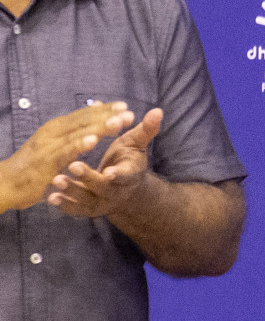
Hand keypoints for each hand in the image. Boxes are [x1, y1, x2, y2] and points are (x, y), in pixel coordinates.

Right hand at [0, 102, 133, 212]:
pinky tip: (93, 140)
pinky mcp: (46, 161)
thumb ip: (69, 135)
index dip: (103, 109)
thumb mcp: (52, 147)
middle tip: (127, 110)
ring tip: (119, 121)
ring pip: (78, 133)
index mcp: (55, 128)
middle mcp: (52, 132)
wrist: (5, 183)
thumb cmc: (32, 166)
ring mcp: (48, 146)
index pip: (82, 115)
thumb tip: (86, 125)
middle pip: (83, 120)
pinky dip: (78, 144)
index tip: (123, 105)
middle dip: (106, 114)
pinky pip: (65, 151)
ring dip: (99, 126)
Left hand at [48, 108, 162, 218]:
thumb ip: (146, 130)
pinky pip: (76, 209)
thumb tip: (158, 111)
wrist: (127, 190)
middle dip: (88, 178)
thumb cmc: (128, 161)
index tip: (108, 172)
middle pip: (103, 187)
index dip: (118, 174)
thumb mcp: (136, 144)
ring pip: (87, 199)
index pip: (126, 175)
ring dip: (72, 191)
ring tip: (56, 179)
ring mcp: (103, 202)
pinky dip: (64, 205)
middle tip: (73, 165)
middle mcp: (117, 191)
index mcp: (130, 175)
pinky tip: (50, 198)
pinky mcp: (89, 209)